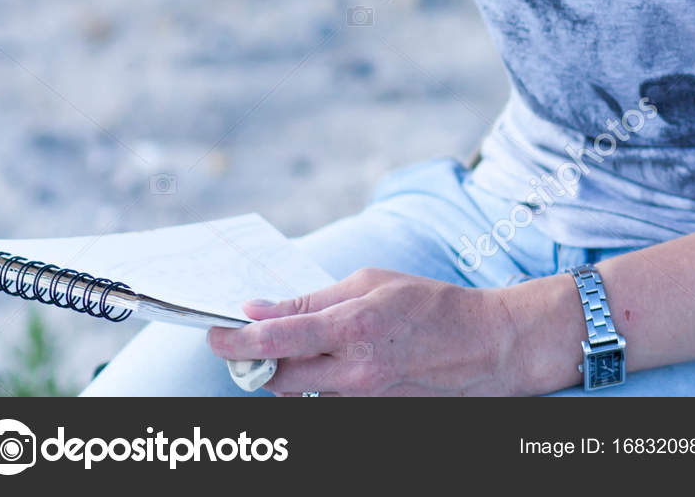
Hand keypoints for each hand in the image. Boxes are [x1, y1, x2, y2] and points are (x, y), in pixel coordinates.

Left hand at [206, 267, 526, 395]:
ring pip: (295, 391)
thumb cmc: (428, 304)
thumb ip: (313, 300)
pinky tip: (327, 357)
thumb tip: (262, 309)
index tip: (213, 331)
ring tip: (290, 342)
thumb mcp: (370, 282)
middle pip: (274, 377)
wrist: (480, 347)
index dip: (236, 339)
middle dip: (251, 360)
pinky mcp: (367, 412)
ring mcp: (359, 399)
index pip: (275, 341)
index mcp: (351, 328)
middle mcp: (352, 372)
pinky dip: (313, 379)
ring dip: (282, 368)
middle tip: (242, 338)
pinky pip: (322, 398)